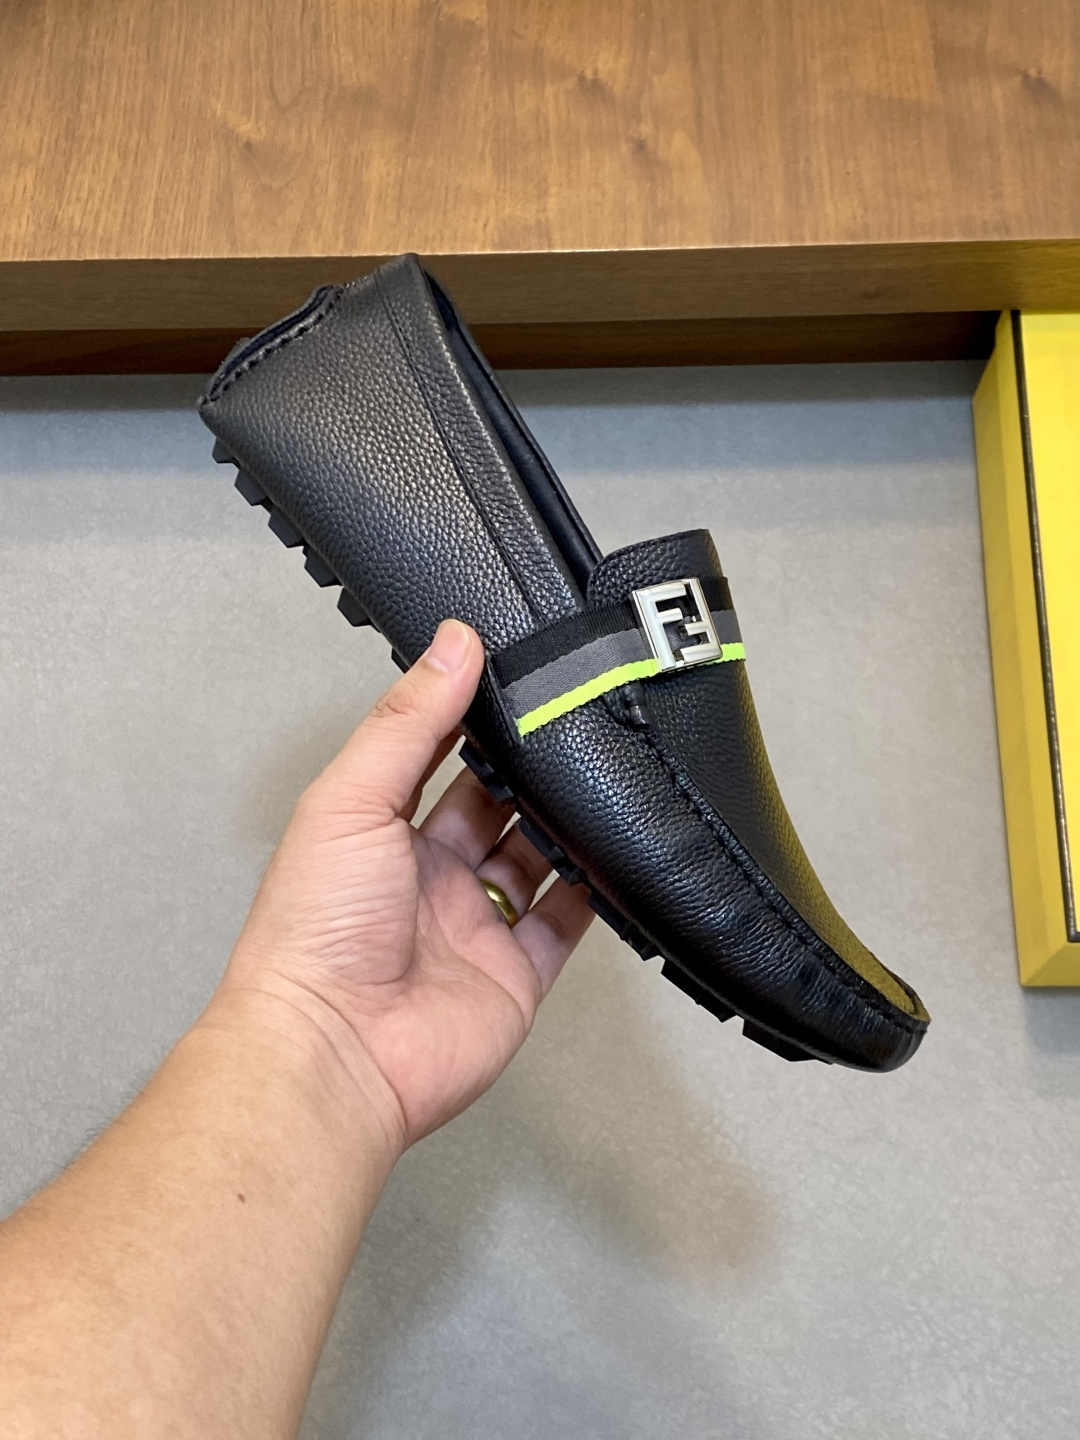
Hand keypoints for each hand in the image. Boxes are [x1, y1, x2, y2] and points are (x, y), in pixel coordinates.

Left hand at [218, 619, 592, 1152]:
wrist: (336, 1050)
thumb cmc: (313, 935)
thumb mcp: (351, 799)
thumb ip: (407, 723)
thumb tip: (451, 645)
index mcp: (376, 833)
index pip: (431, 758)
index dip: (467, 719)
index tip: (512, 676)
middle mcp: (425, 878)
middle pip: (490, 806)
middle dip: (525, 768)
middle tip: (567, 722)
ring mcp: (471, 927)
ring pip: (533, 859)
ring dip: (561, 824)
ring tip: (596, 776)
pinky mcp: (514, 975)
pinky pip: (563, 925)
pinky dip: (591, 893)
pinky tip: (610, 857)